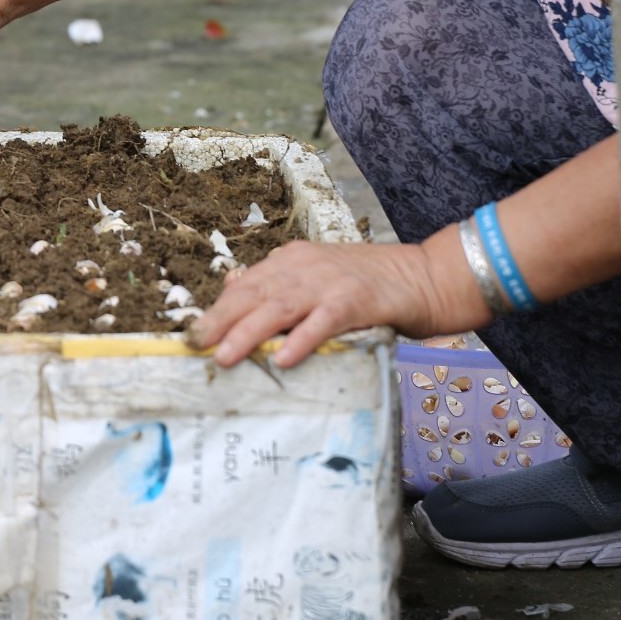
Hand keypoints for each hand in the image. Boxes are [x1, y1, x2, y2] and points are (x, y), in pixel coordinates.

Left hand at [190, 236, 484, 368]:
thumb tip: (236, 291)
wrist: (427, 275)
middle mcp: (306, 266)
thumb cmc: (372, 285)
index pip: (246, 284)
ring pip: (280, 306)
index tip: (193, 333)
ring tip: (224, 357)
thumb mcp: (320, 278)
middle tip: (193, 345)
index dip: (219, 308)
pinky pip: (323, 322)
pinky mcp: (357, 301)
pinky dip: (301, 340)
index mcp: (294, 261)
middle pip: (254, 293)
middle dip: (221, 319)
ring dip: (249, 332)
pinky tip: (283, 358)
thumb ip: (283, 286)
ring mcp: (330, 282)